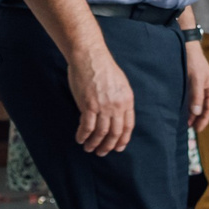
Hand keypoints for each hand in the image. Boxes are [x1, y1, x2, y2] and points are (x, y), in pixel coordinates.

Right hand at [68, 41, 136, 156]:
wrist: (89, 56)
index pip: (128, 126)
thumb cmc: (103, 67)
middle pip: (115, 133)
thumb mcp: (120, 84)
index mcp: (127, 100)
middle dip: (108, 146)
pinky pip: (87, 127)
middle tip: (101, 152)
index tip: (118, 148)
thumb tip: (116, 114)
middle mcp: (117, 106)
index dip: (123, 139)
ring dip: (94, 143)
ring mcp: (103, 106)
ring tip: (89, 148)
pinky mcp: (88, 105)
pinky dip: (83, 136)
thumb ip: (120, 99)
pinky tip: (80, 139)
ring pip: (101, 133)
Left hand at [185, 37, 208, 132]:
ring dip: (192, 114)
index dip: (204, 119)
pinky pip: (191, 99)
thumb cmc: (193, 61)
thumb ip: (197, 95)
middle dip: (198, 119)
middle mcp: (206, 88)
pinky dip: (188, 107)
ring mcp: (198, 86)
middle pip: (204, 108)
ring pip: (197, 104)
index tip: (197, 129)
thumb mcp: (196, 79)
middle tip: (190, 129)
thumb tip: (196, 112)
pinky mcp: (190, 84)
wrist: (186, 46)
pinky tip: (182, 111)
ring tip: (186, 123)